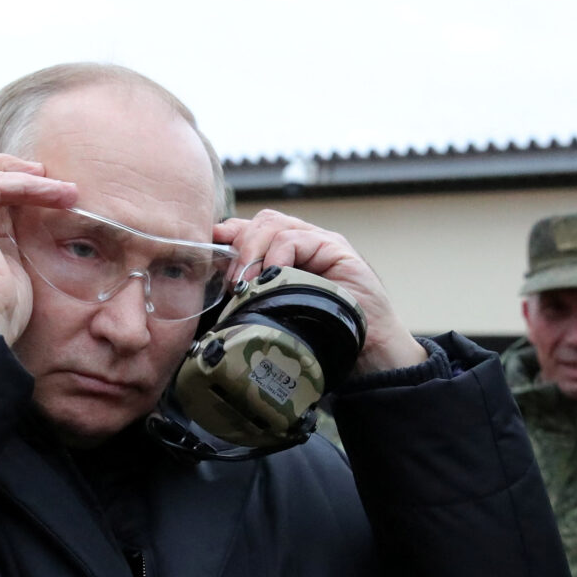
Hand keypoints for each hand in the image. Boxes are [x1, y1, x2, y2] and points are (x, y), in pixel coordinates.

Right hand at [0, 154, 76, 342]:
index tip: (48, 188)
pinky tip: (54, 193)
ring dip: (30, 179)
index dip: (11, 183)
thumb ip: (9, 234)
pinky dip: (27, 185)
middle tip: (51, 178)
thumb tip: (38, 213)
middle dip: (13, 170)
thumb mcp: (7, 261)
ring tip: (66, 190)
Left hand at [211, 210, 426, 374]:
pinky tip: (273, 279)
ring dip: (252, 252)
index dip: (226, 236)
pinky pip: (296, 238)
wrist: (371, 354)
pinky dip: (278, 255)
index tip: (206, 251)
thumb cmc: (325, 340)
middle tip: (231, 283)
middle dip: (237, 247)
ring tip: (247, 284)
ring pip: (273, 225)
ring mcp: (321, 244)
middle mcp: (304, 244)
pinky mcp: (336, 249)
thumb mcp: (279, 316)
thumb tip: (219, 297)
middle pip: (258, 222)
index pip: (250, 231)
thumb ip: (256, 298)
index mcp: (288, 257)